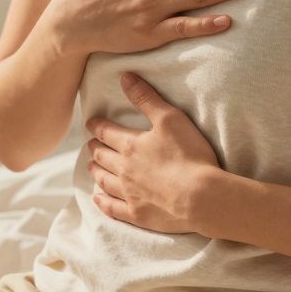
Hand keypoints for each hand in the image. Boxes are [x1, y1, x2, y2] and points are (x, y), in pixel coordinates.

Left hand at [84, 71, 223, 233]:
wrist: (201, 197)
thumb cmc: (189, 154)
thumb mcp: (170, 118)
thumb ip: (146, 98)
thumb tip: (125, 77)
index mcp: (129, 145)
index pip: (106, 132)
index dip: (97, 126)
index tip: (90, 123)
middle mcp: (123, 169)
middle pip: (102, 156)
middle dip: (95, 148)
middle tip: (90, 144)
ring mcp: (128, 193)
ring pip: (104, 180)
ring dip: (96, 171)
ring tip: (91, 166)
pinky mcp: (136, 214)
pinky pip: (112, 208)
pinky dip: (102, 202)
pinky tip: (97, 199)